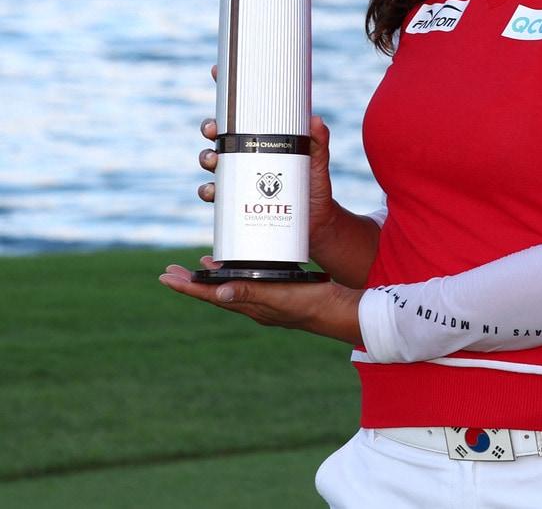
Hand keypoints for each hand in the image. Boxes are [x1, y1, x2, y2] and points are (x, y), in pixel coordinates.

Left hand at [159, 255, 362, 343]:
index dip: (187, 287)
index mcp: (249, 304)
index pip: (211, 295)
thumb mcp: (278, 296)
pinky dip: (237, 275)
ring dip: (213, 278)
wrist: (338, 312)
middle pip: (216, 292)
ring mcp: (265, 301)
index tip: (165, 277)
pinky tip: (242, 268)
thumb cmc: (310, 303)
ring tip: (199, 267)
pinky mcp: (278, 294)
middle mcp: (253, 304)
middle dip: (193, 282)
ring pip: (231, 288)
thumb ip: (250, 292)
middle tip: (170, 271)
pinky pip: (249, 284)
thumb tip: (217, 292)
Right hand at [197, 64, 337, 240]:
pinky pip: (213, 194)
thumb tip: (316, 120)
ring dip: (207, 157)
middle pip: (218, 134)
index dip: (227, 92)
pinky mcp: (235, 201)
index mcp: (261, 138)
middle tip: (213, 128)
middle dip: (209, 127)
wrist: (315, 222)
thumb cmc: (312, 185)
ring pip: (212, 161)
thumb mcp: (317, 160)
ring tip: (214, 159)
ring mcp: (238, 177)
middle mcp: (245, 155)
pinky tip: (212, 190)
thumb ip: (318, 141)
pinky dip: (208, 190)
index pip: (241, 113)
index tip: (217, 72)